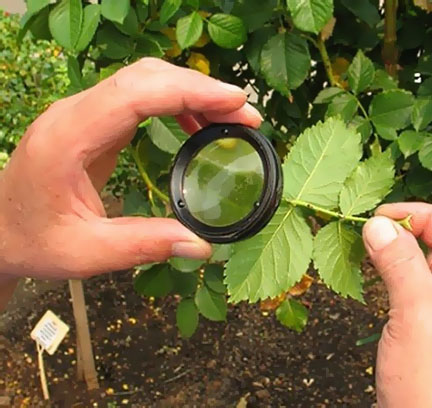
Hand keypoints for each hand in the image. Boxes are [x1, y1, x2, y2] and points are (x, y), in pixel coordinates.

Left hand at [0, 58, 261, 281]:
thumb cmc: (33, 240)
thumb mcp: (86, 254)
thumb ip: (145, 246)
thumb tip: (203, 246)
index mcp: (67, 138)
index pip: (134, 94)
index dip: (188, 91)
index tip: (234, 101)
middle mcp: (74, 114)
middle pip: (145, 77)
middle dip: (200, 88)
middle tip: (245, 114)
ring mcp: (82, 113)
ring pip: (145, 81)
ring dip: (191, 92)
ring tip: (232, 118)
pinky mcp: (92, 121)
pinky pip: (139, 97)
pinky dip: (175, 104)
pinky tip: (197, 126)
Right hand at [362, 203, 431, 406]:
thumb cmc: (428, 382)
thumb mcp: (413, 311)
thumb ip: (399, 261)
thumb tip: (378, 225)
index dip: (429, 218)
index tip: (388, 214)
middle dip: (428, 238)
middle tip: (391, 236)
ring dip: (418, 260)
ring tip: (388, 265)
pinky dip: (415, 281)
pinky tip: (394, 284)